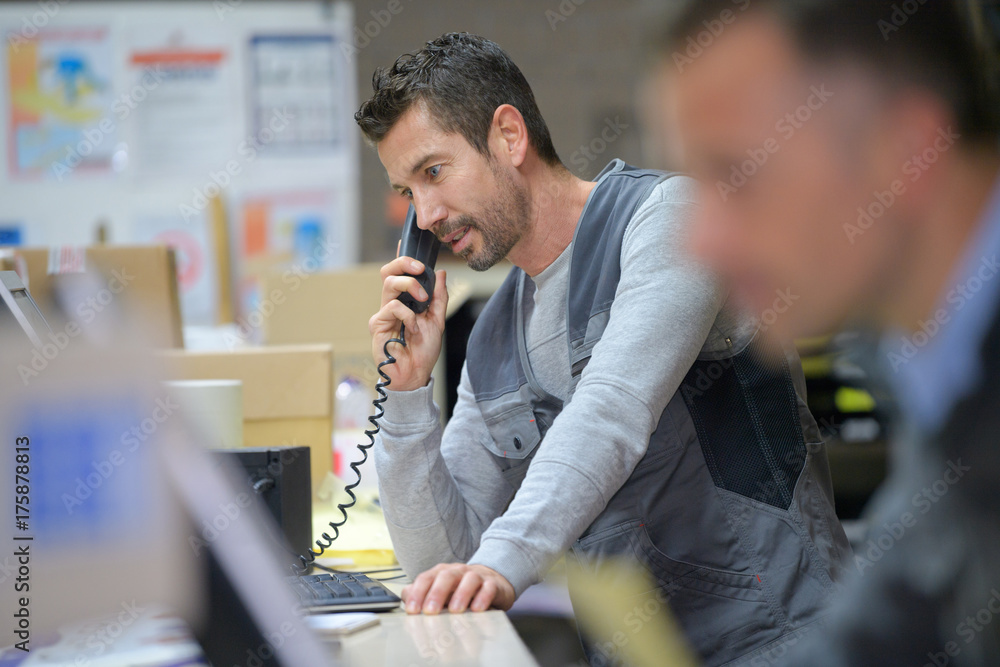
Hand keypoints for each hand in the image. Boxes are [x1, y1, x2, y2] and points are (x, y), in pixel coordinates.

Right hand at [368, 257, 447, 391]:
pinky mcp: (377, 324)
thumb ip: (439, 297)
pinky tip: (413, 329)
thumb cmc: (423, 351)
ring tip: (422, 300)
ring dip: (409, 286)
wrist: (416, 374)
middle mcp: (392, 303)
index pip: (401, 274)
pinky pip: (392, 307)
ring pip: (389, 283)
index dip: (402, 257)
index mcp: (405, 301)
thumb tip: (441, 273)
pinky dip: (408, 315)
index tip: (406, 240)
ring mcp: (383, 313)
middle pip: (388, 271)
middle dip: (404, 263)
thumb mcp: (438, 321)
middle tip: (420, 269)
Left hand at [401, 563, 514, 614]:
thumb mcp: (439, 591)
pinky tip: (477, 609)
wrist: (491, 580)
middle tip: (430, 611)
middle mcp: (458, 572)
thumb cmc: (460, 589)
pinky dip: (483, 597)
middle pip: (446, 576)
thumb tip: (406, 598)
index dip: (418, 593)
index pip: (426, 578)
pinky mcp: (493, 584)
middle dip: (436, 593)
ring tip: (455, 611)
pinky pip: (489, 588)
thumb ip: (421, 594)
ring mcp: (476, 576)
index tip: (412, 610)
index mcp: (441, 573)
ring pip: (469, 579)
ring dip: (461, 594)